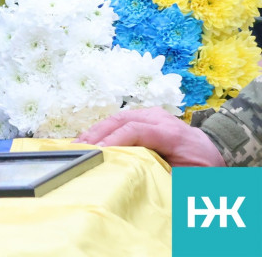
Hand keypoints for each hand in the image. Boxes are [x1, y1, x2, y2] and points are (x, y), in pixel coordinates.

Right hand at [75, 107, 225, 166]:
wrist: (215, 151)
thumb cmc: (203, 169)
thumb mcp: (190, 178)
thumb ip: (163, 175)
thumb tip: (133, 178)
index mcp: (172, 133)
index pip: (136, 130)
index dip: (114, 140)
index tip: (97, 153)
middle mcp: (160, 118)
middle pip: (122, 120)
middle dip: (98, 133)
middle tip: (78, 148)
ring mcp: (151, 114)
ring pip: (117, 117)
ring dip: (96, 130)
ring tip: (78, 144)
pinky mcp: (144, 116)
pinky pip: (119, 120)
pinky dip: (102, 129)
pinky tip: (90, 139)